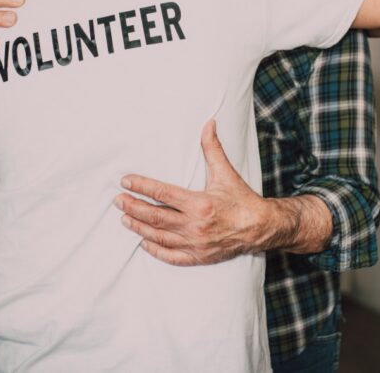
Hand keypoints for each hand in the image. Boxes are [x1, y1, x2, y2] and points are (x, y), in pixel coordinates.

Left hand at [115, 120, 272, 265]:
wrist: (261, 228)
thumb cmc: (241, 199)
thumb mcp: (225, 173)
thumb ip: (212, 149)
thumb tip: (208, 123)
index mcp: (200, 204)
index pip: (162, 194)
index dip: (141, 186)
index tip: (126, 181)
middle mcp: (195, 225)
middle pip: (155, 216)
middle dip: (133, 207)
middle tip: (118, 200)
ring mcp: (195, 244)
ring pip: (159, 236)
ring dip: (139, 227)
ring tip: (124, 218)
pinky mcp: (198, 257)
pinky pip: (171, 256)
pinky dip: (155, 250)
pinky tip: (143, 242)